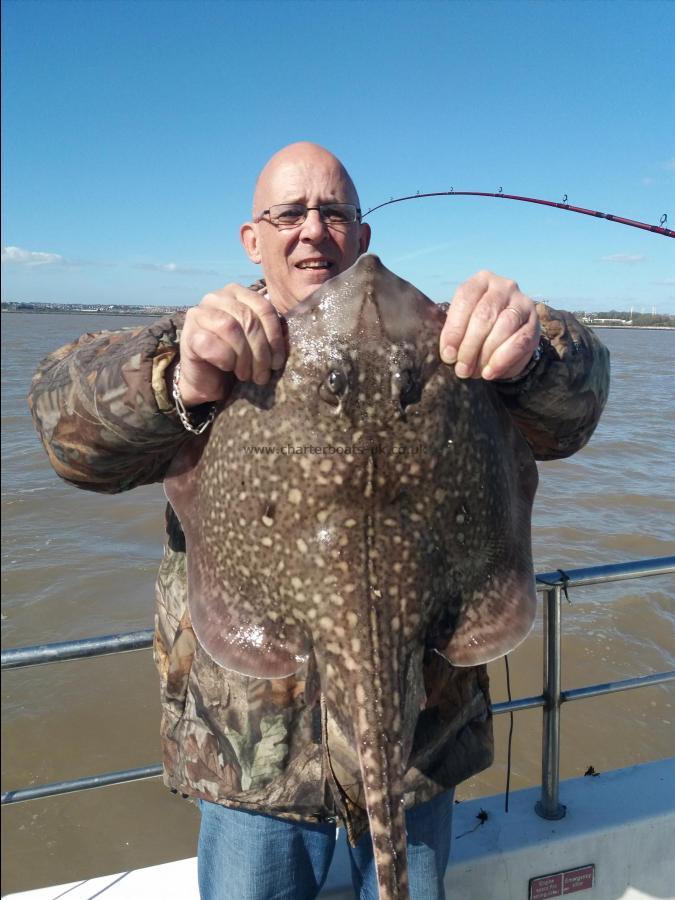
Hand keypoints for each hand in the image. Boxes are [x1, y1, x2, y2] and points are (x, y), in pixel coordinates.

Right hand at [173, 284, 285, 407]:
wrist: (207, 379)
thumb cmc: (235, 358)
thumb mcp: (255, 341)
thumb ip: (267, 329)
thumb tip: (288, 335)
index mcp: (236, 293)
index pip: (264, 307)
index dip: (275, 336)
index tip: (278, 362)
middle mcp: (216, 297)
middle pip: (249, 319)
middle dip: (261, 351)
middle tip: (263, 374)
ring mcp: (199, 313)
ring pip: (231, 328)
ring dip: (244, 357)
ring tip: (247, 374)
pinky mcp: (188, 334)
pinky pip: (212, 343)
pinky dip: (225, 360)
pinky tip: (228, 368)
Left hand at [440, 270, 540, 379]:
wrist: (506, 335)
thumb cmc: (475, 327)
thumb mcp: (462, 323)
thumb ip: (454, 332)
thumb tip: (449, 353)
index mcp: (481, 280)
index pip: (465, 299)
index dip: (454, 329)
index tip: (448, 355)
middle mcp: (504, 286)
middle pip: (484, 315)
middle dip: (470, 346)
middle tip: (461, 369)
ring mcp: (522, 303)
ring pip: (503, 328)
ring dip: (485, 354)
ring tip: (473, 372)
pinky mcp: (535, 323)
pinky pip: (520, 342)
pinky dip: (502, 360)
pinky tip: (490, 372)